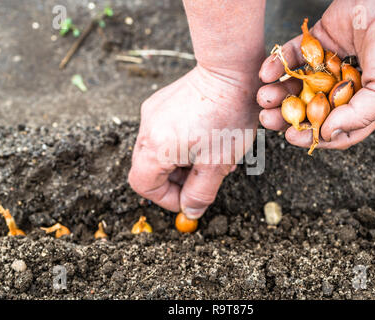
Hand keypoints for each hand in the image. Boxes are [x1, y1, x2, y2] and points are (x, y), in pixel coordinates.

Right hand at [128, 66, 259, 218]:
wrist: (230, 71)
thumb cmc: (228, 117)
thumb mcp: (218, 163)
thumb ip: (200, 193)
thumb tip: (189, 211)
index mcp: (155, 147)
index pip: (144, 185)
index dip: (165, 199)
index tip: (189, 198)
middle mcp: (147, 129)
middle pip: (148, 169)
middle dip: (175, 181)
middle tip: (202, 177)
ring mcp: (152, 112)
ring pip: (157, 151)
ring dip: (179, 163)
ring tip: (208, 157)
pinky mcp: (160, 101)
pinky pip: (163, 132)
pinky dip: (179, 144)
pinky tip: (204, 138)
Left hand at [257, 0, 374, 149]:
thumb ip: (358, 116)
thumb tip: (326, 135)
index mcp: (360, 104)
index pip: (330, 129)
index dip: (310, 135)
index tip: (291, 136)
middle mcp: (340, 88)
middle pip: (307, 109)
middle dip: (285, 116)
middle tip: (267, 119)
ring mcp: (327, 66)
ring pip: (296, 85)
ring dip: (277, 93)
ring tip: (264, 96)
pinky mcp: (316, 43)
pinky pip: (292, 56)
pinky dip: (277, 64)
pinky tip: (267, 72)